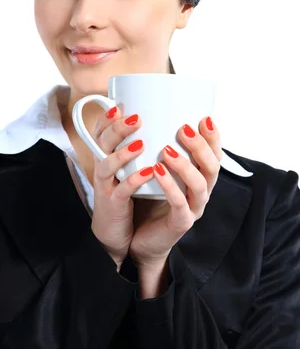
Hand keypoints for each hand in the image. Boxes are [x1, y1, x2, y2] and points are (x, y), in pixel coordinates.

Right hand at [90, 106, 156, 268]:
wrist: (114, 233)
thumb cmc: (126, 198)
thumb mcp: (127, 171)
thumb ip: (137, 150)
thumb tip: (159, 126)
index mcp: (106, 158)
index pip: (100, 133)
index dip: (107, 119)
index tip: (119, 105)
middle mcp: (102, 169)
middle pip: (101, 143)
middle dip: (117, 128)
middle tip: (136, 117)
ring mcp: (106, 187)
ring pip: (107, 165)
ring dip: (123, 152)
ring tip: (141, 142)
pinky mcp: (113, 204)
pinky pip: (122, 190)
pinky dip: (134, 180)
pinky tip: (149, 172)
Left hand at [129, 117, 221, 268]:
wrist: (139, 237)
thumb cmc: (146, 199)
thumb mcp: (152, 169)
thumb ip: (155, 149)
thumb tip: (145, 116)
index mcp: (198, 177)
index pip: (213, 154)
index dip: (213, 137)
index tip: (204, 117)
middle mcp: (200, 191)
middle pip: (211, 166)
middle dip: (200, 146)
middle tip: (184, 129)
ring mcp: (193, 208)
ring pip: (199, 184)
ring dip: (184, 164)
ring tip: (168, 149)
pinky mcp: (180, 223)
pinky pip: (178, 203)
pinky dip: (170, 186)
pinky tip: (157, 172)